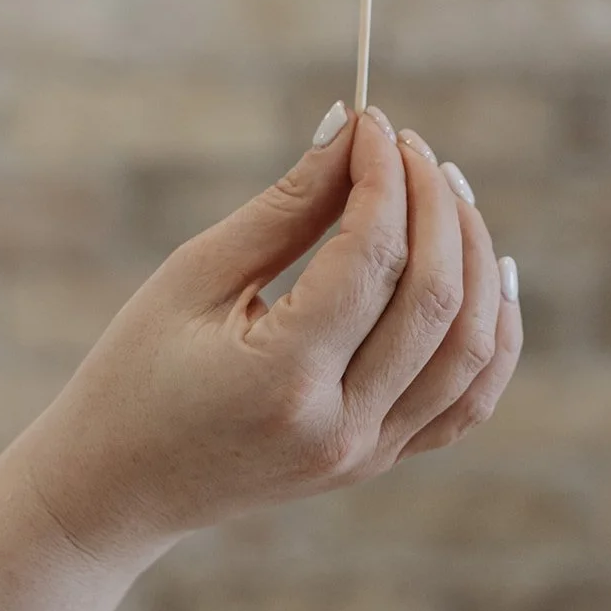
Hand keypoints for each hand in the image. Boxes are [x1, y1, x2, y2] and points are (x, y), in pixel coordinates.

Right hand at [22, 103, 523, 570]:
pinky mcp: (381, 460)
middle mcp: (342, 428)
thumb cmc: (135, 372)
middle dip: (432, 202)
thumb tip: (351, 130)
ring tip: (444, 188)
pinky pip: (471, 398)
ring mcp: (370, 455)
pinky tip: (488, 271)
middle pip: (433, 298)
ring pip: (470, 347)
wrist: (117, 489)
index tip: (370, 122)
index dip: (381, 176)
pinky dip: (493, 331)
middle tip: (407, 143)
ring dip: (472, 255)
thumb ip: (285, 208)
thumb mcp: (194, 277)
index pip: (370, 258)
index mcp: (282, 380)